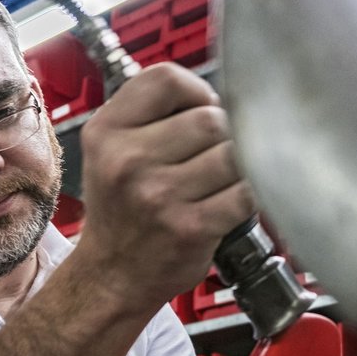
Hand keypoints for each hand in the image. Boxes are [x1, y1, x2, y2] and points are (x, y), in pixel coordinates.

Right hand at [73, 63, 255, 310]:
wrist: (112, 275)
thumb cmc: (122, 209)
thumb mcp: (111, 151)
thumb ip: (153, 115)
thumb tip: (221, 94)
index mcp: (107, 132)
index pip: (167, 79)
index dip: (196, 92)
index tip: (200, 112)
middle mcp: (127, 161)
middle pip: (210, 118)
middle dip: (222, 134)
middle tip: (212, 156)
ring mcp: (159, 196)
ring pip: (232, 153)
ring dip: (238, 165)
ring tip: (221, 180)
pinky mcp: (190, 227)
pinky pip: (245, 193)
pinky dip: (249, 195)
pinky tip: (233, 201)